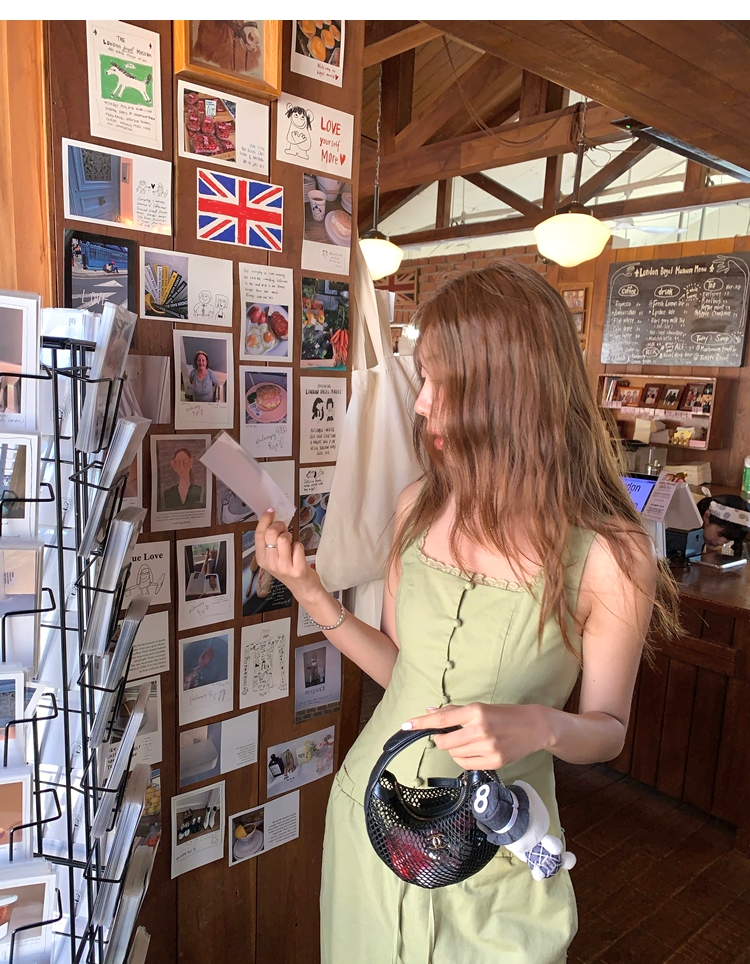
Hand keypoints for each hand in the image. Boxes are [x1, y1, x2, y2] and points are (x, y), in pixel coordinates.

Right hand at [255, 509, 321, 603]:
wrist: (304, 589)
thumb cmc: (289, 570)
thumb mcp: (274, 558)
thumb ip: (270, 542)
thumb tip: (271, 520)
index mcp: (261, 559)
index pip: (259, 534)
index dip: (265, 520)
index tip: (271, 511)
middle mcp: (270, 564)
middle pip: (271, 533)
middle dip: (280, 525)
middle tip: (285, 529)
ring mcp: (283, 567)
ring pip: (284, 538)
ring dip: (290, 536)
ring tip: (291, 544)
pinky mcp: (297, 569)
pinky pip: (298, 546)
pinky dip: (299, 546)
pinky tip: (298, 554)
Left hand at [403, 703, 551, 770]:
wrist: (534, 727)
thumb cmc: (505, 714)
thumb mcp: (480, 707)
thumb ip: (454, 712)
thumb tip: (430, 711)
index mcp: (476, 712)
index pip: (442, 719)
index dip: (421, 723)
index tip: (406, 725)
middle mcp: (480, 730)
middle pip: (444, 742)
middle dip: (440, 739)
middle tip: (448, 735)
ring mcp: (487, 748)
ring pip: (454, 754)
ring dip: (454, 749)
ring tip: (468, 741)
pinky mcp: (494, 762)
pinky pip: (466, 764)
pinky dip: (463, 758)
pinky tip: (474, 750)